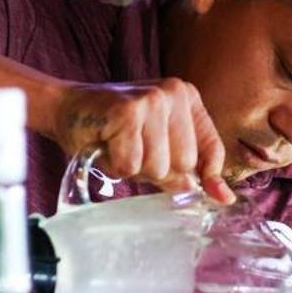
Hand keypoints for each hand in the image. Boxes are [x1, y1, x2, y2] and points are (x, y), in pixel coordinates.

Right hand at [51, 78, 232, 203]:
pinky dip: (115, 166)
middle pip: (184, 165)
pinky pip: (130, 165)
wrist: (66, 107)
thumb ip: (188, 169)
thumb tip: (225, 198)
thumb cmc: (113, 130)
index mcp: (187, 99)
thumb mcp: (156, 146)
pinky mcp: (127, 112)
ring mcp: (151, 101)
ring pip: (157, 167)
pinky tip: (105, 145)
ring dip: (133, 169)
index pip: (212, 149)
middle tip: (133, 151)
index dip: (207, 176)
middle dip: (155, 170)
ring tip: (118, 146)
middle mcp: (174, 94)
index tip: (201, 191)